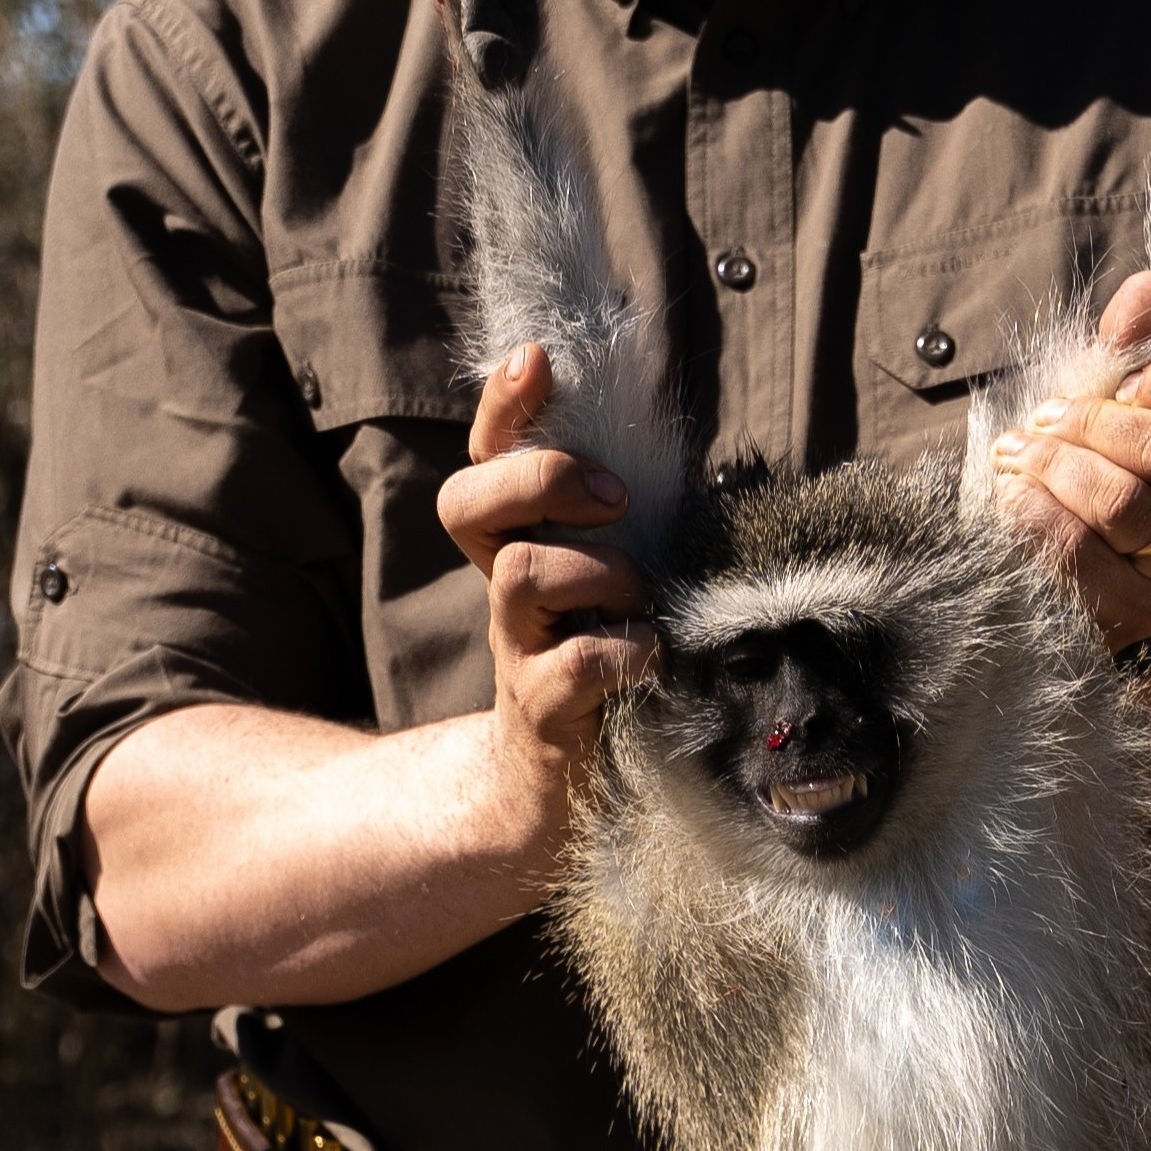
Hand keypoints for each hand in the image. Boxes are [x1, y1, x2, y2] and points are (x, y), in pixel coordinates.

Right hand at [435, 343, 656, 876]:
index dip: (504, 406)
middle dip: (544, 480)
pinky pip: (572, 666)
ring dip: (597, 571)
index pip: (485, 458)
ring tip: (641, 598)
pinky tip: (653, 655)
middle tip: (614, 500)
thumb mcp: (615, 579)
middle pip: (469, 503)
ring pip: (521, 572)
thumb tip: (680, 441)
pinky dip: (621, 652)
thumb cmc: (610, 665)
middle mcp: (506, 590)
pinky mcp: (543, 714)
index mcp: (522, 544)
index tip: (540, 359)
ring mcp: (517, 650)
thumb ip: (625, 519)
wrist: (563, 790)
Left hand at [988, 268, 1150, 654]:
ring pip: (1124, 504)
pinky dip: (1037, 515)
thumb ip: (1149, 336)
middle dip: (1094, 421)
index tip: (1123, 380)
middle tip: (1048, 414)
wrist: (1129, 575)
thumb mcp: (1145, 391)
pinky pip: (1081, 556)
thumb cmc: (1137, 461)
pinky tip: (1014, 495)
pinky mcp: (1143, 615)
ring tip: (1021, 451)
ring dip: (1057, 465)